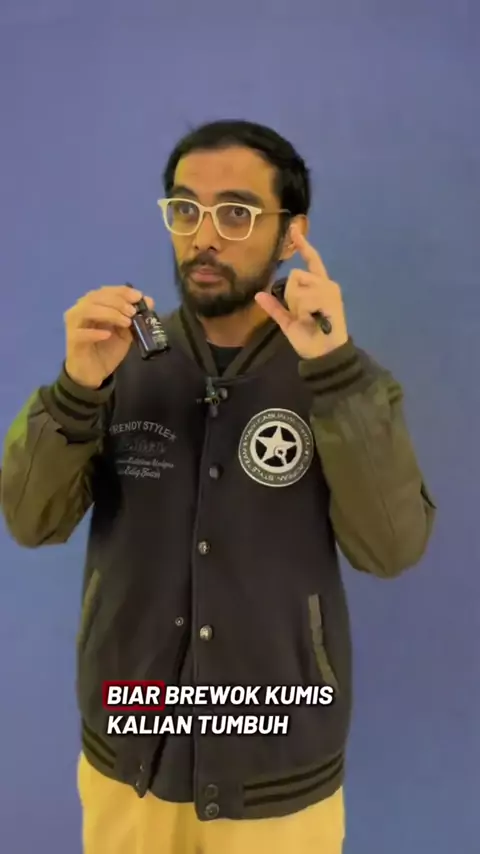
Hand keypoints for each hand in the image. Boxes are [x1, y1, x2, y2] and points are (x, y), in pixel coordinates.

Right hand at [64, 285, 154, 388]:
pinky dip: (95, 332)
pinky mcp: (72, 341)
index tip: (138, 296)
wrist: (93, 372)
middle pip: (96, 297)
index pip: (105, 291)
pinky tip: (107, 335)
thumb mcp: (125, 332)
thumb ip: (134, 317)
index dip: (122, 292)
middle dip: (117, 302)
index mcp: (93, 304)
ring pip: (87, 310)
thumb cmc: (107, 349)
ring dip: (109, 313)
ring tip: (125, 322)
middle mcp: (80, 310)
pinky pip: (81, 334)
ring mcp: (74, 325)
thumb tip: (149, 301)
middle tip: (132, 312)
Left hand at [255, 225, 347, 358]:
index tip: (294, 230)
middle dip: (292, 295)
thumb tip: (258, 295)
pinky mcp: (330, 298)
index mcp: (318, 286)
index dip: (302, 245)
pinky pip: (305, 297)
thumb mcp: (288, 321)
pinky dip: (303, 310)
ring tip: (309, 318)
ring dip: (298, 305)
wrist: (324, 353)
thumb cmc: (308, 337)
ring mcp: (329, 290)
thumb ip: (275, 307)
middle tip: (302, 314)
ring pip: (298, 285)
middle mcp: (326, 284)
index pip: (311, 261)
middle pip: (296, 274)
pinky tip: (313, 319)